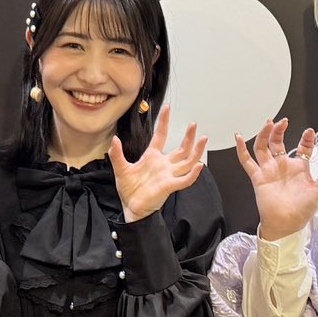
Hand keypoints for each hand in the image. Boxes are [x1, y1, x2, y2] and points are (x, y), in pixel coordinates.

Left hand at [109, 105, 207, 221]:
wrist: (132, 208)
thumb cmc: (130, 190)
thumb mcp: (121, 169)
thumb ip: (117, 154)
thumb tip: (114, 139)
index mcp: (152, 158)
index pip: (160, 136)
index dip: (164, 122)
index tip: (167, 108)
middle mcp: (163, 165)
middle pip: (181, 149)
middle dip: (188, 137)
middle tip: (193, 124)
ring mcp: (168, 175)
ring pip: (187, 161)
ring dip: (196, 151)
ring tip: (203, 139)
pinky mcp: (170, 186)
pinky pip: (184, 180)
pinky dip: (192, 174)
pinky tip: (199, 166)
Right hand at [234, 118, 317, 240]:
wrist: (287, 224)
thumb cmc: (303, 209)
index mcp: (299, 168)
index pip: (302, 147)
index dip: (306, 138)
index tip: (310, 132)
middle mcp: (282, 166)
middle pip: (278, 142)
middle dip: (279, 130)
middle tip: (283, 122)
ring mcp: (269, 170)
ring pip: (263, 147)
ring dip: (264, 134)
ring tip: (268, 124)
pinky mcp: (258, 177)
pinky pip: (247, 161)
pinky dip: (241, 150)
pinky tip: (239, 138)